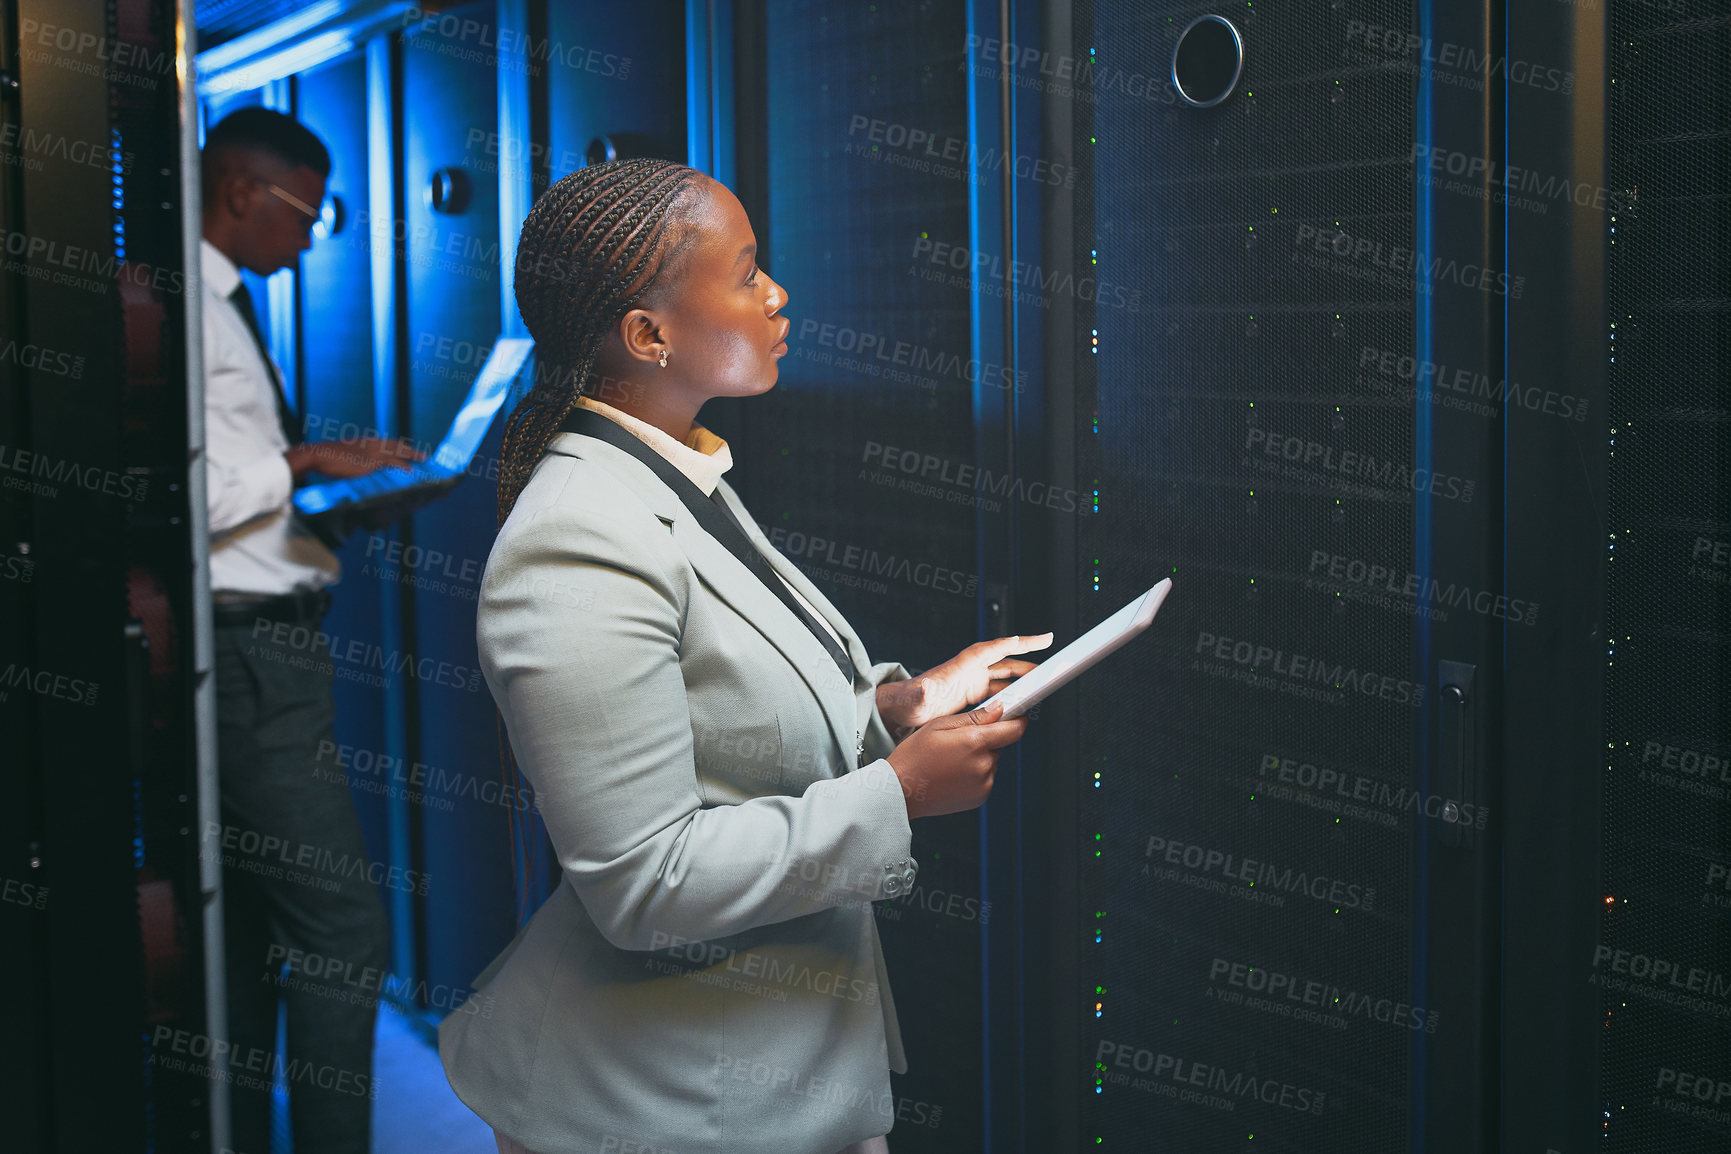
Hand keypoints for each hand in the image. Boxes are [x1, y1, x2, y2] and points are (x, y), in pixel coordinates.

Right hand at [287, 437, 423, 481]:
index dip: (398, 446)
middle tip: (422, 454)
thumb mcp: (344, 456)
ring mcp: (372, 451)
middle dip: (410, 449)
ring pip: (398, 451)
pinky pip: (393, 462)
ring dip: (412, 455)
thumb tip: (356, 467)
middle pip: (396, 444)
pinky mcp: (371, 461)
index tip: (407, 449)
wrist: (318, 455)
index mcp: (364, 441)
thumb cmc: (326, 458)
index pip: (387, 442)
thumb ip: (354, 460)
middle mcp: (371, 443)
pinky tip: (411, 470)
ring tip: (423, 459)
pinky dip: (403, 466)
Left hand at [876, 632, 1052, 733]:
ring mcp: (972, 680)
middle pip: (1006, 659)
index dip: (1019, 643)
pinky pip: (999, 689)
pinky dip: (1013, 691)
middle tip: (1051, 656)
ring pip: (1005, 674)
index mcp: (962, 666)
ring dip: (1024, 676)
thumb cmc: (908, 701)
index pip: (995, 649)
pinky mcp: (972, 693)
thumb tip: (926, 689)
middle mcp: (971, 669)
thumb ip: (923, 693)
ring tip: (1043, 680)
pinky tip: (1023, 699)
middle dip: (1029, 656)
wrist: (902, 709)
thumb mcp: (917, 698)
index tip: (1042, 638)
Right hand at [885, 701, 1028, 818]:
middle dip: (986, 740)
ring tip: (951, 761)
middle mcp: (984, 765)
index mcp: (975, 743)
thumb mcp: (939, 726)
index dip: (1016, 721)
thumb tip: (999, 709)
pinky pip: (985, 779)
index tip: (1015, 717)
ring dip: (980, 758)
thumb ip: (974, 717)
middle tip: (958, 742)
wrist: (902, 791)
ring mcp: (983, 784)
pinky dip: (975, 774)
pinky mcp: (980, 798)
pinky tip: (953, 774)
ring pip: (992, 762)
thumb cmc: (915, 756)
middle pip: (1000, 745)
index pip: (1014, 730)